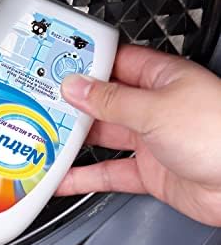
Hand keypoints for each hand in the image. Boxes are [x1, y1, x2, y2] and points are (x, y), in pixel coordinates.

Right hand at [58, 45, 220, 226]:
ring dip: (75, 145)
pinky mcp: (147, 173)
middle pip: (104, 104)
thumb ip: (111, 102)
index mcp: (162, 80)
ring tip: (46, 143)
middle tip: (42, 108)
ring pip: (103, 140)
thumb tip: (77, 87)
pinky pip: (108, 174)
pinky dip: (85, 179)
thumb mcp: (156, 110)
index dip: (86, 66)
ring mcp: (150, 142)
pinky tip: (65, 180)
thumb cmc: (219, 136)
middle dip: (74, 108)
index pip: (116, 64)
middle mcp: (154, 109)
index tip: (57, 69)